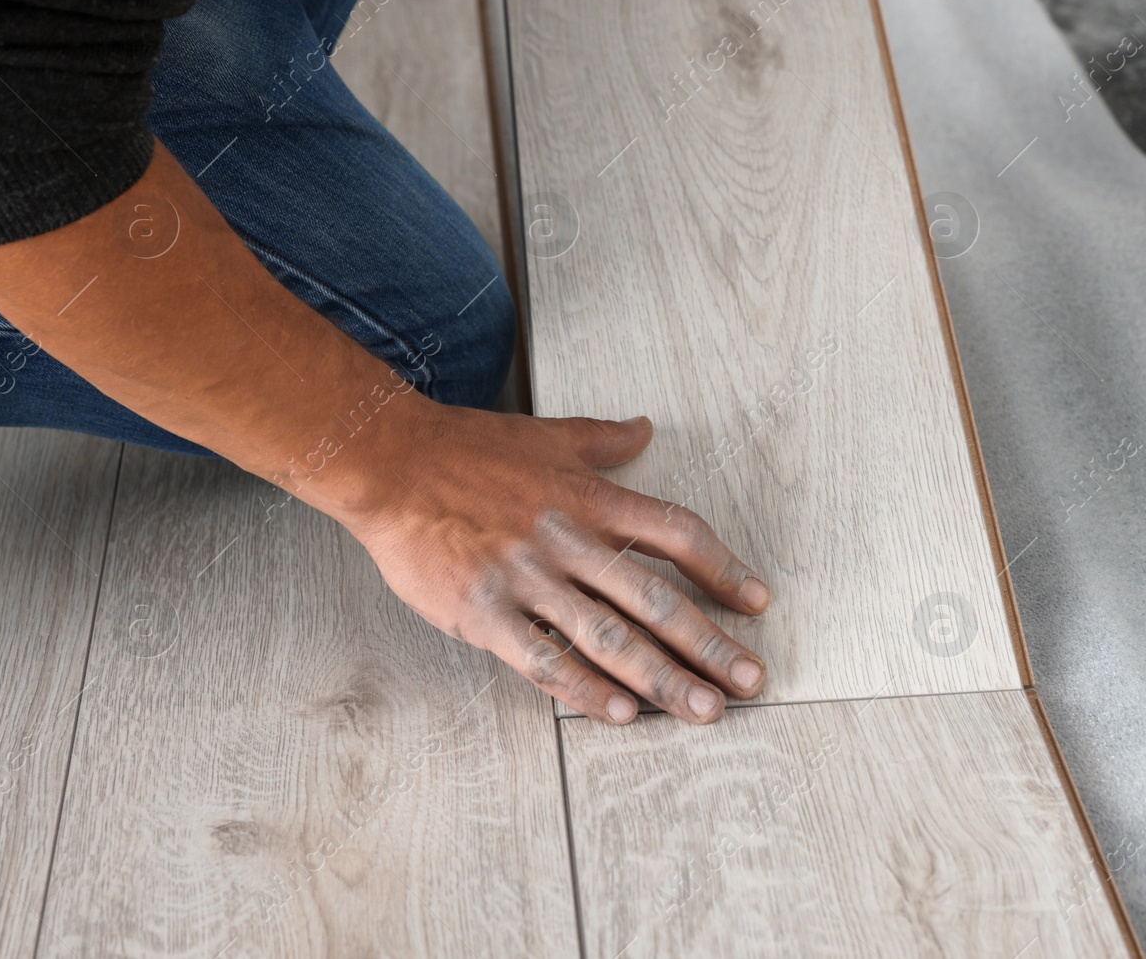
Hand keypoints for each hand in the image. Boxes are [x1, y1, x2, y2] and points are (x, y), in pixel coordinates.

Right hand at [341, 406, 770, 723]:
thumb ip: (602, 440)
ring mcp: (528, 579)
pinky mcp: (485, 613)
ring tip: (704, 710)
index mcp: (591, 498)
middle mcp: (569, 540)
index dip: (723, 570)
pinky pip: (544, 659)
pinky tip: (622, 714)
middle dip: (709, 644)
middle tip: (750, 681)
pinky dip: (585, 689)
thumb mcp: (547, 435)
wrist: (388, 463)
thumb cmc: (468, 449)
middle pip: (656, 598)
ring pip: (609, 637)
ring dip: (663, 678)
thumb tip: (645, 429)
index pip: (676, 535)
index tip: (757, 602)